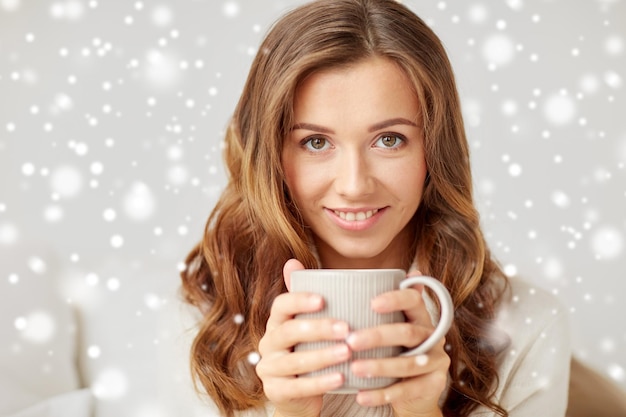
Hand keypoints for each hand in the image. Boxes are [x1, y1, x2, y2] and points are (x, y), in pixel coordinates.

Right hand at [255, 259, 351, 416]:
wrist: (298, 396)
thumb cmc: (308, 351)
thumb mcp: (308, 325)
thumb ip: (305, 297)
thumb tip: (293, 261)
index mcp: (277, 322)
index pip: (281, 306)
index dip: (299, 300)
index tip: (323, 299)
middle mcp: (268, 343)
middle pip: (289, 332)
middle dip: (318, 328)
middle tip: (346, 328)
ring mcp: (269, 369)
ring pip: (295, 361)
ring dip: (322, 356)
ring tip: (347, 352)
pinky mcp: (276, 392)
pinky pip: (298, 387)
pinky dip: (320, 383)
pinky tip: (341, 378)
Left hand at [347, 270, 449, 416]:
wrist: (415, 393)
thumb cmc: (397, 352)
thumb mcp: (393, 328)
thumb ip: (387, 306)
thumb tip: (390, 272)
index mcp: (420, 317)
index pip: (414, 300)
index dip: (395, 299)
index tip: (372, 303)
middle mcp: (432, 336)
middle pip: (407, 332)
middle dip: (378, 336)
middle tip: (351, 340)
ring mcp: (437, 361)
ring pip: (408, 363)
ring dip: (379, 366)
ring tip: (355, 368)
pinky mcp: (434, 385)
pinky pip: (406, 390)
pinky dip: (382, 394)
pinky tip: (361, 395)